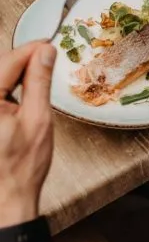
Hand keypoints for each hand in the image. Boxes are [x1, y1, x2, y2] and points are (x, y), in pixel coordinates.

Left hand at [0, 43, 55, 226]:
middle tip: (48, 58)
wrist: (7, 196)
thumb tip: (45, 53)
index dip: (31, 50)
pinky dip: (7, 87)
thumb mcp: (38, 119)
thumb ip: (40, 82)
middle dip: (23, 60)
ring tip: (38, 75)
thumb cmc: (21, 166)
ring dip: (15, 73)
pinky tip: (21, 91)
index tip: (49, 45)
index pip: (7, 61)